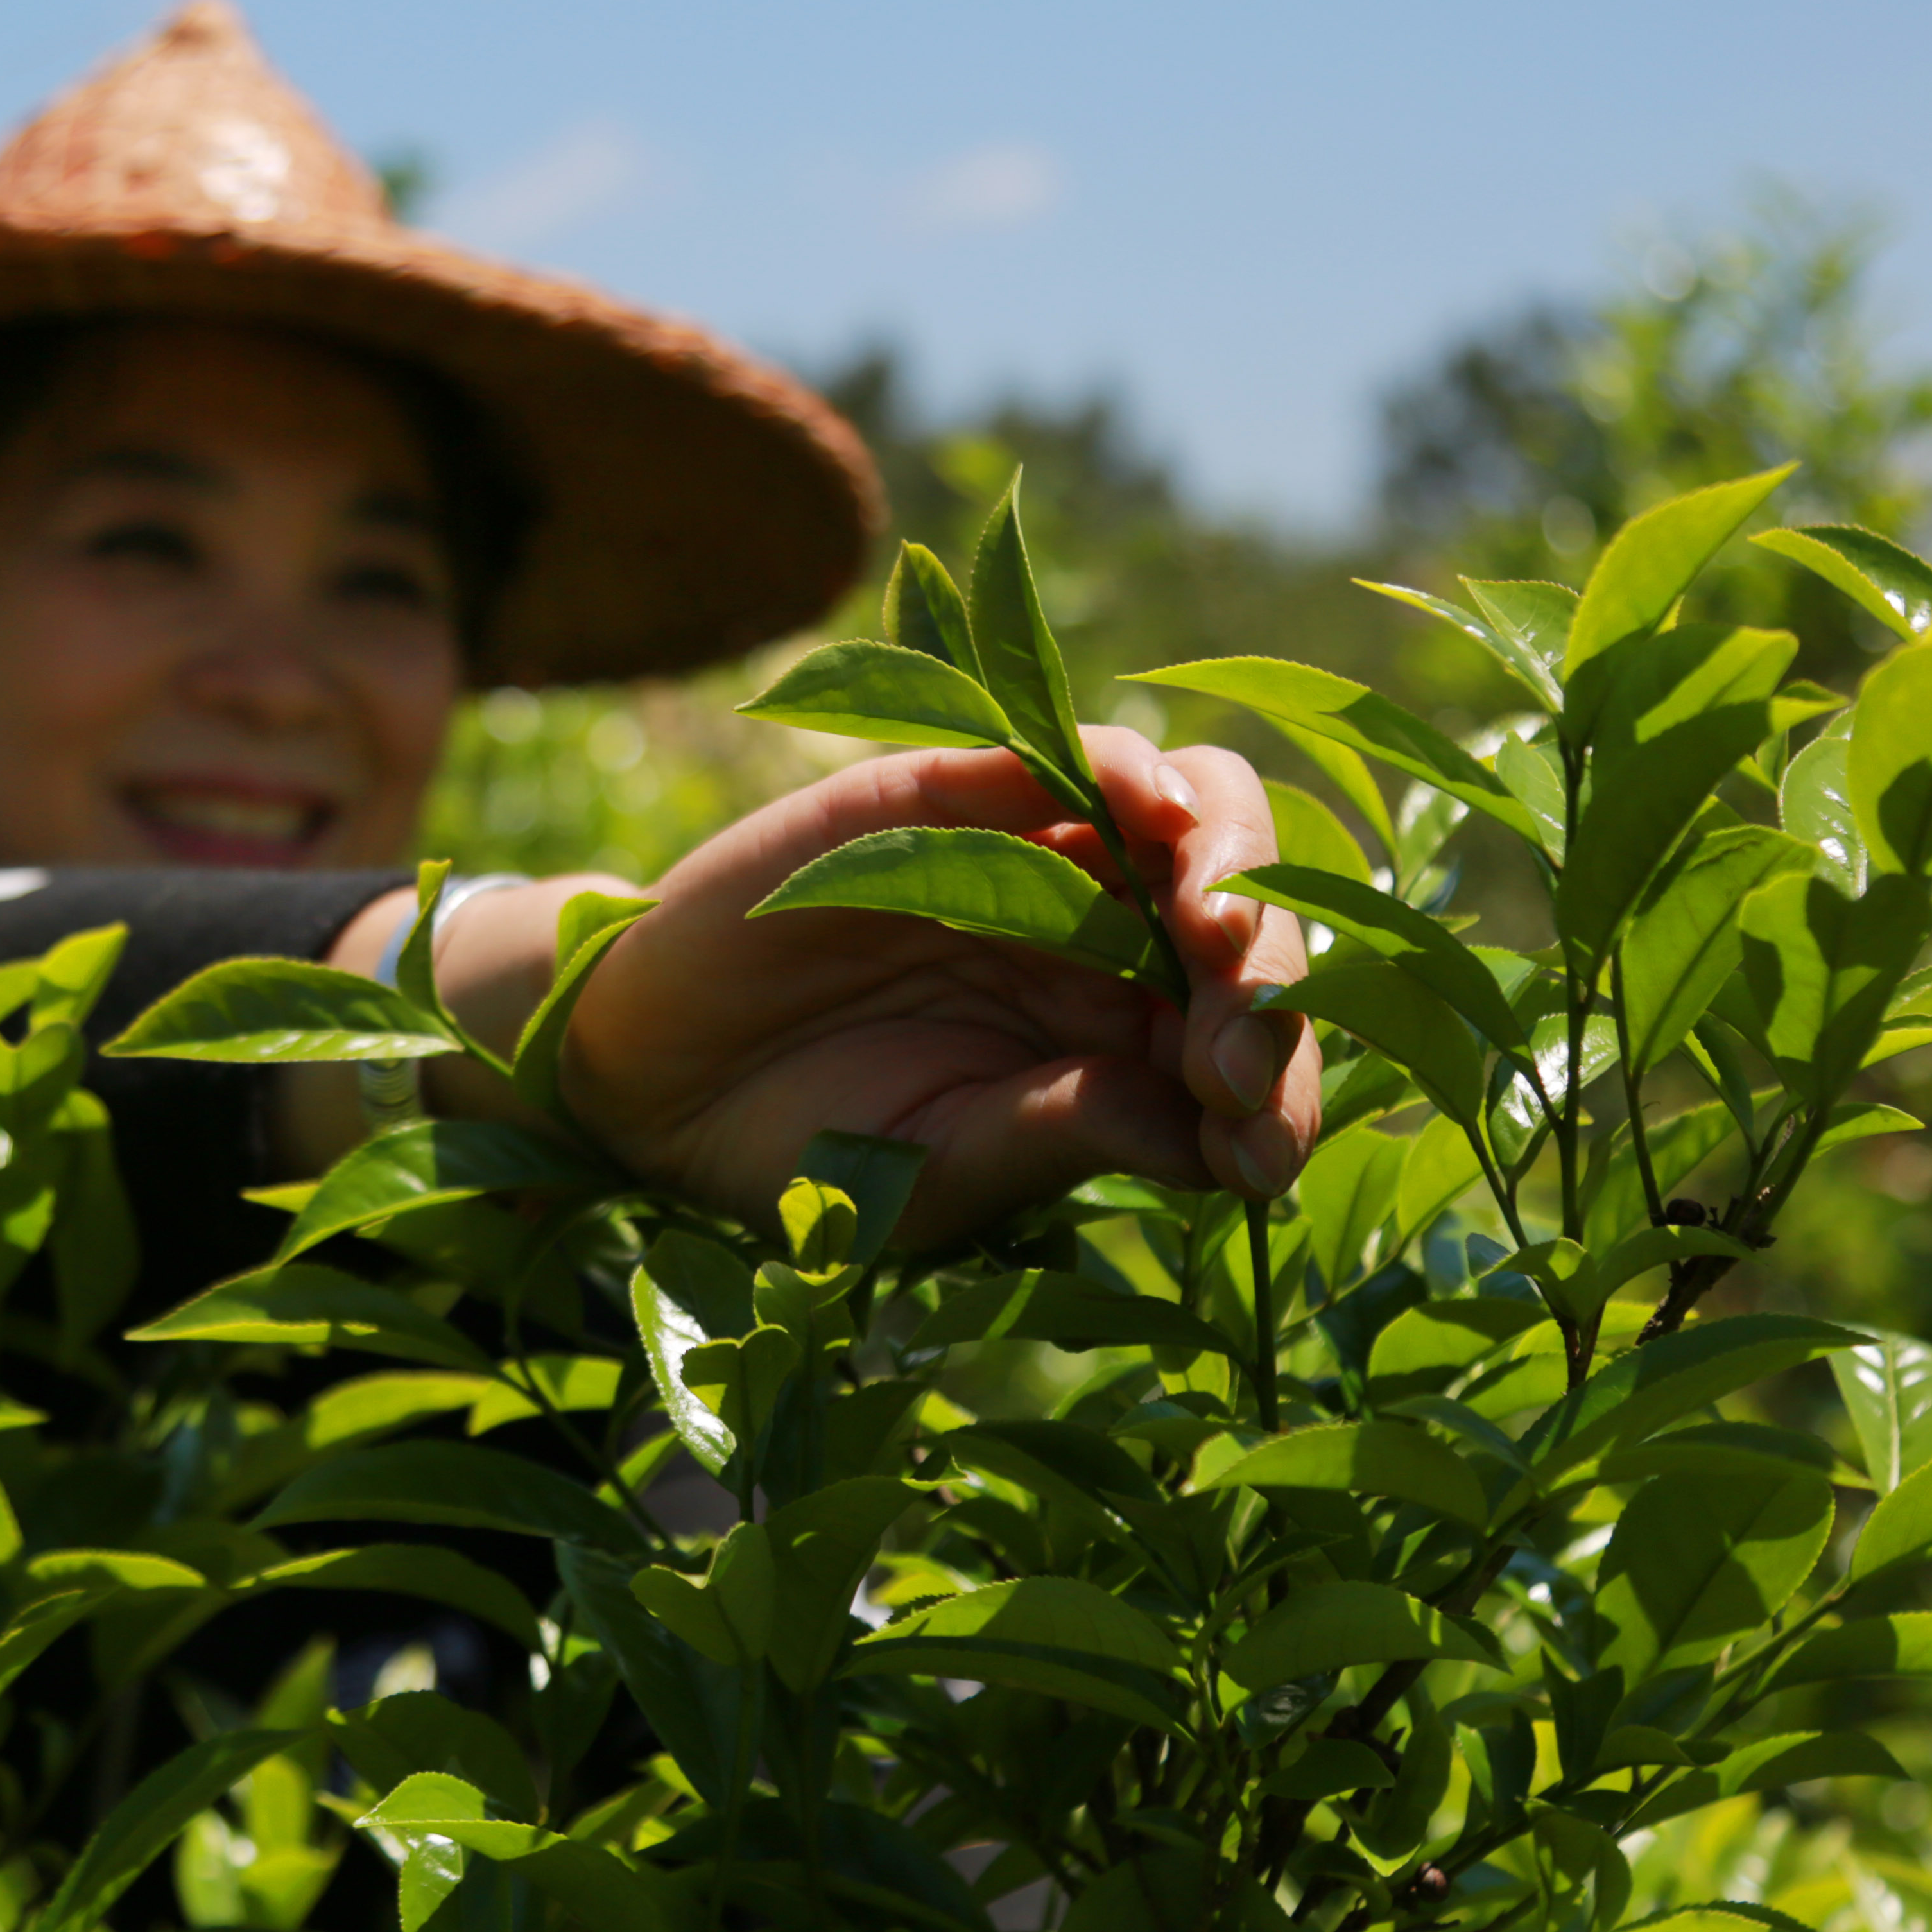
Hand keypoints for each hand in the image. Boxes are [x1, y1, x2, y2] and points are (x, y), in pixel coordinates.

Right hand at [391, 730, 1317, 1250]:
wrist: (652, 1079)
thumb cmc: (807, 1147)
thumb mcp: (941, 1178)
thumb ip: (1060, 1140)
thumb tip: (1206, 1141)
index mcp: (1128, 1046)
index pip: (1254, 1049)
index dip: (1279, 1094)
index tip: (1250, 1159)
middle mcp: (1109, 943)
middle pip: (1253, 923)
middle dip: (1276, 984)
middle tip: (1239, 1057)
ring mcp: (1039, 858)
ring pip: (1197, 816)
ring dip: (1235, 865)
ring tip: (1220, 933)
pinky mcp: (954, 791)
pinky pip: (1069, 753)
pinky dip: (1131, 770)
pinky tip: (1156, 815)